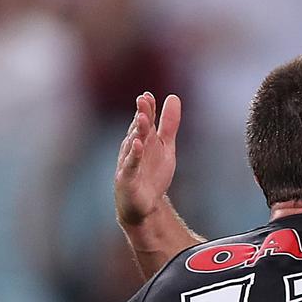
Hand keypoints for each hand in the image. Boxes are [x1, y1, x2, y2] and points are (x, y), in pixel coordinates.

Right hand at [114, 92, 179, 229]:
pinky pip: (130, 165)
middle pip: (138, 129)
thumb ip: (169, 124)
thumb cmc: (152, 173)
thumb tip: (174, 97)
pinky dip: (134, 155)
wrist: (144, 205)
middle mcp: (133, 148)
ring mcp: (128, 163)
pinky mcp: (127, 178)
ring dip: (138, 131)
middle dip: (141, 115)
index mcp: (143, 139)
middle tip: (143, 100)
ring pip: (133, 145)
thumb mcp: (166, 147)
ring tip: (144, 118)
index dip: (147, 108)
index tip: (149, 95)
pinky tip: (138, 145)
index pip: (145, 121)